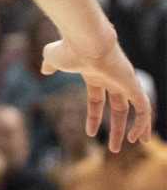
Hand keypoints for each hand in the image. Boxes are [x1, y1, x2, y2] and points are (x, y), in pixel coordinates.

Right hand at [42, 35, 151, 151]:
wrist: (85, 40)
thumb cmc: (68, 48)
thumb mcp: (52, 58)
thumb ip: (50, 65)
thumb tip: (44, 70)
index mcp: (94, 75)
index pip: (97, 100)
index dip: (93, 117)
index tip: (89, 134)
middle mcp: (112, 79)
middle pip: (119, 109)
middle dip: (117, 128)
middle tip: (114, 149)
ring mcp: (124, 82)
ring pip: (137, 109)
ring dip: (136, 128)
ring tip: (135, 144)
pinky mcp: (133, 84)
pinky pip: (144, 108)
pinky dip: (143, 123)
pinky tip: (137, 137)